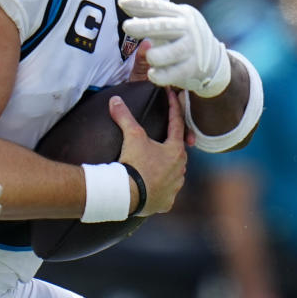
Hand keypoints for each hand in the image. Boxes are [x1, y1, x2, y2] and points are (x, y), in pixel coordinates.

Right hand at [109, 86, 185, 216]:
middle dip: (172, 143)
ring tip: (157, 163)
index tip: (173, 95)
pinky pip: (166, 192)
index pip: (177, 124)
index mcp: (176, 151)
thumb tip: (116, 100)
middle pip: (178, 151)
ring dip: (168, 167)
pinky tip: (154, 185)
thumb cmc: (135, 163)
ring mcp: (174, 187)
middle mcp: (180, 170)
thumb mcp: (132, 136)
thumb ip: (125, 117)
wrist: (128, 195)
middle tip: (165, 136)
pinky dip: (161, 187)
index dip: (174, 107)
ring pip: (175, 173)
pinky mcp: (166, 202)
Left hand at [118, 0, 229, 97]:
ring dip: (159, 54)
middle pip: (164, 26)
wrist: (214, 60)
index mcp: (179, 14)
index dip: (140, 4)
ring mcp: (192, 48)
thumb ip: (152, 26)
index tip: (122, 2)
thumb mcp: (171, 27)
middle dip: (145, 26)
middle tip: (126, 26)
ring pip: (174, 51)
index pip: (157, 7)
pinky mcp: (193, 67)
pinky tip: (152, 75)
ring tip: (150, 57)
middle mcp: (187, 28)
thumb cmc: (184, 39)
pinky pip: (177, 72)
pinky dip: (164, 75)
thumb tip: (134, 27)